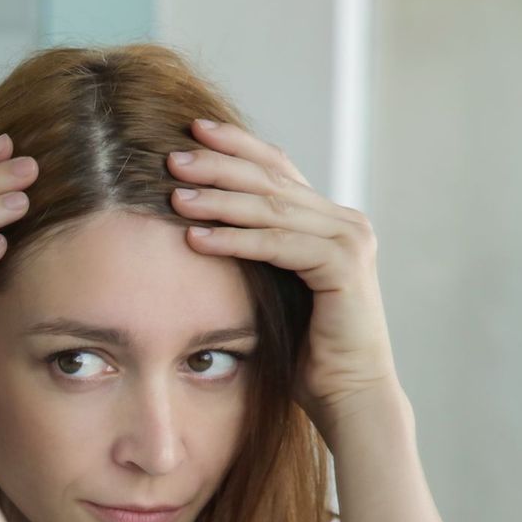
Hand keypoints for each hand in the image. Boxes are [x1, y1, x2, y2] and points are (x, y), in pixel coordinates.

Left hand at [168, 119, 400, 436]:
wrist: (346, 392)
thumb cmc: (303, 347)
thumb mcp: (272, 286)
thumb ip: (255, 250)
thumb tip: (198, 224)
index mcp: (326, 219)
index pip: (277, 168)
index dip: (236, 145)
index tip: (192, 129)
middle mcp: (343, 222)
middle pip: (272, 180)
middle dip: (219, 164)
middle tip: (172, 156)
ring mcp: (349, 241)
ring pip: (272, 209)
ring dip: (219, 200)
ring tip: (173, 195)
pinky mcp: (344, 268)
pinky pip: (278, 246)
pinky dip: (235, 240)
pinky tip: (196, 237)